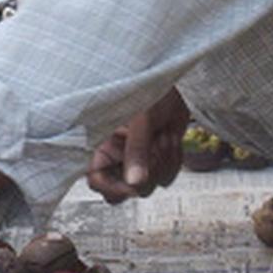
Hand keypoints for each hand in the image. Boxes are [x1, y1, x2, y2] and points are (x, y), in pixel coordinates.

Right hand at [87, 87, 189, 203]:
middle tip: (153, 152)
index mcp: (102, 146)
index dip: (113, 188)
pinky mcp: (157, 159)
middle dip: (146, 176)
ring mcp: (139, 160)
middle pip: (127, 191)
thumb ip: (136, 151)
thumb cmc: (147, 89)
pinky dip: (174, 159)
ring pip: (151, 185)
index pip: (97, 181)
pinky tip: (170, 138)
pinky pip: (168, 176)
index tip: (133, 183)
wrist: (171, 81)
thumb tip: (134, 182)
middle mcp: (118, 157)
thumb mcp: (140, 120)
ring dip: (163, 162)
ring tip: (162, 136)